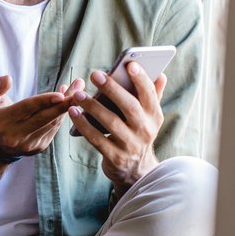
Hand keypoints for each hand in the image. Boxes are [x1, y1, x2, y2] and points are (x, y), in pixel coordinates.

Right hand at [0, 75, 76, 156]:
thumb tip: (7, 79)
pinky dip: (61, 114)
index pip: (27, 109)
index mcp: (2, 122)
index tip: (62, 93)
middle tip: (79, 87)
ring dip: (66, 106)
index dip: (45, 101)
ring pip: (52, 123)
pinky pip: (54, 128)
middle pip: (44, 117)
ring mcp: (28, 144)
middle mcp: (15, 136)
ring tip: (77, 90)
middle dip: (64, 103)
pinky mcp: (39, 147)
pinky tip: (67, 102)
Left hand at [67, 63, 167, 189]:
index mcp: (155, 117)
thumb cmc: (138, 135)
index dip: (141, 79)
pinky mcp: (115, 157)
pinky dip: (83, 125)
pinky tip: (73, 112)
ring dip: (93, 106)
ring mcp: (130, 145)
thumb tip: (161, 75)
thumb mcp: (149, 118)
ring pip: (110, 122)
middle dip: (112, 89)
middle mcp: (145, 131)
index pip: (150, 95)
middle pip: (129, 107)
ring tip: (78, 94)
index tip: (130, 64)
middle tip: (96, 74)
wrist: (136, 171)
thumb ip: (153, 96)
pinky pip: (96, 139)